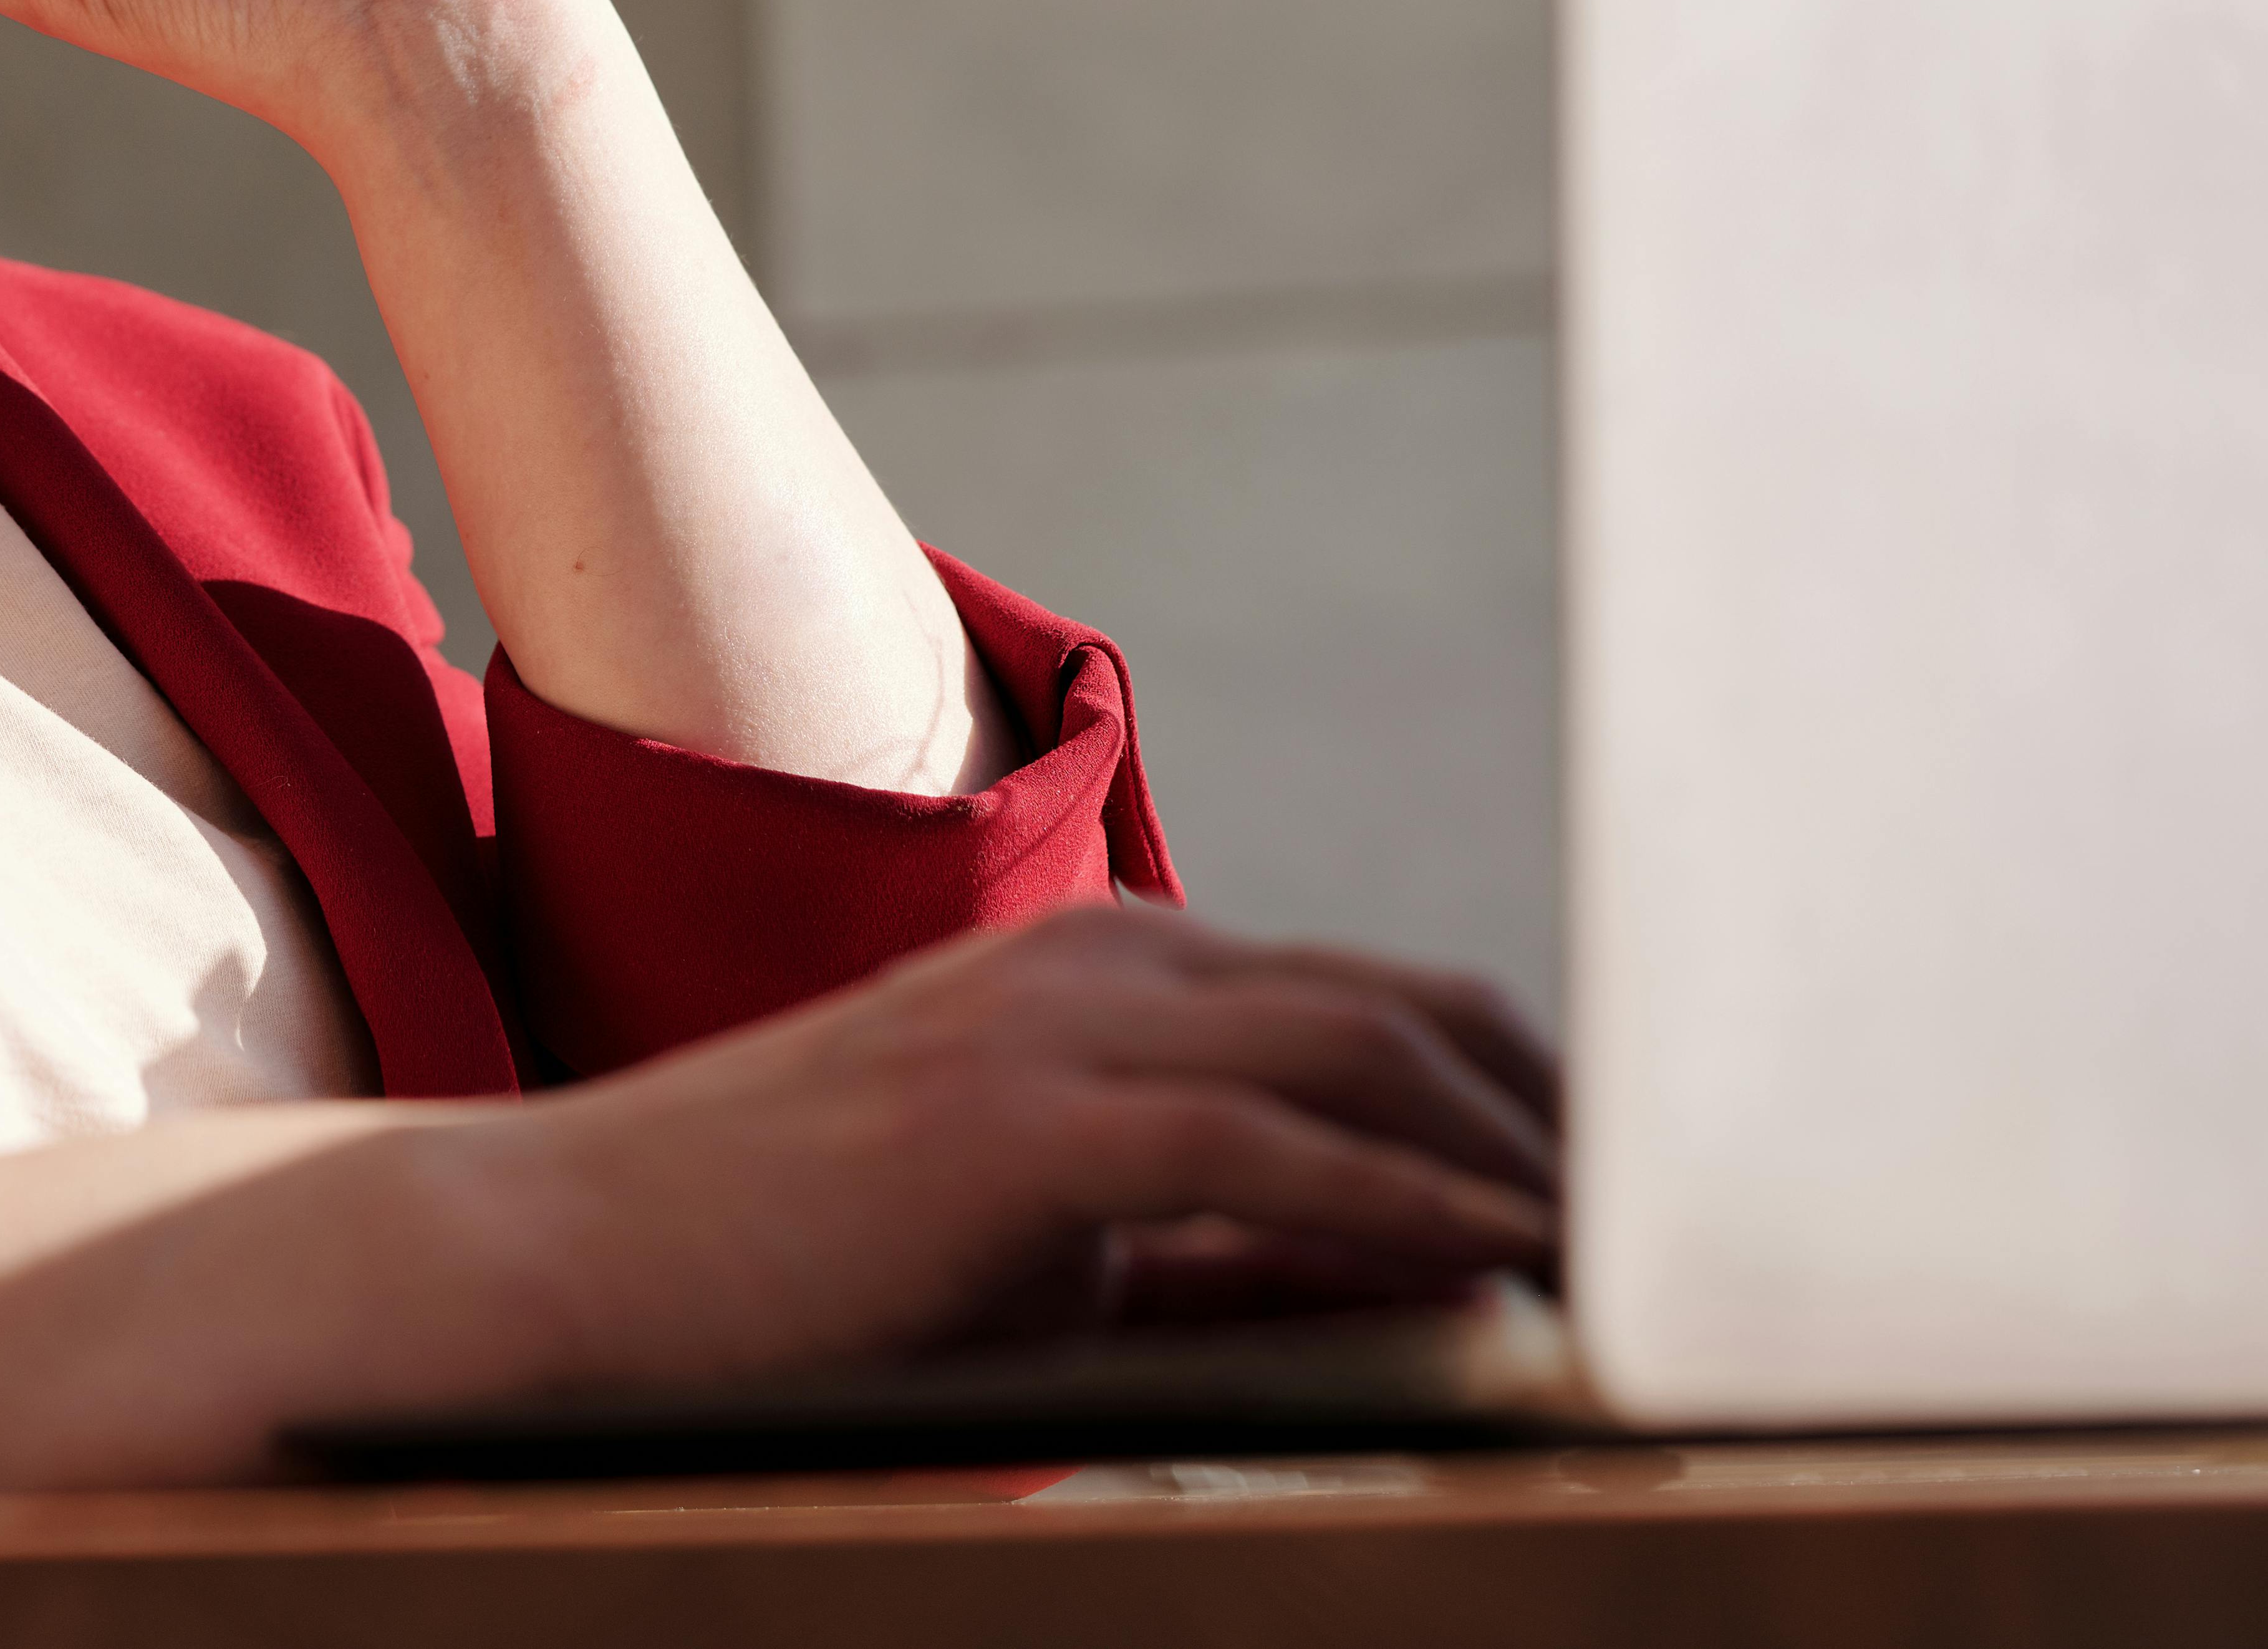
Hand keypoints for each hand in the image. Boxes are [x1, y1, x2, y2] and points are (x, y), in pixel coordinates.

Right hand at [473, 906, 1559, 1392]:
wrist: (561, 1263)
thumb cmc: (794, 1283)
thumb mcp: (1054, 1269)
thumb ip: (1231, 1268)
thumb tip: (1435, 1303)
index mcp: (1110, 982)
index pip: (1385, 1012)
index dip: (1535, 1101)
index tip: (1647, 1206)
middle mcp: (1104, 964)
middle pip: (1416, 1010)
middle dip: (1574, 1118)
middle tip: (1705, 1235)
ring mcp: (1058, 1023)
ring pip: (1368, 1055)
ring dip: (1528, 1161)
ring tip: (1646, 1263)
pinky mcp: (1020, 1116)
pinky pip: (1272, 1146)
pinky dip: (1416, 1209)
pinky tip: (1513, 1272)